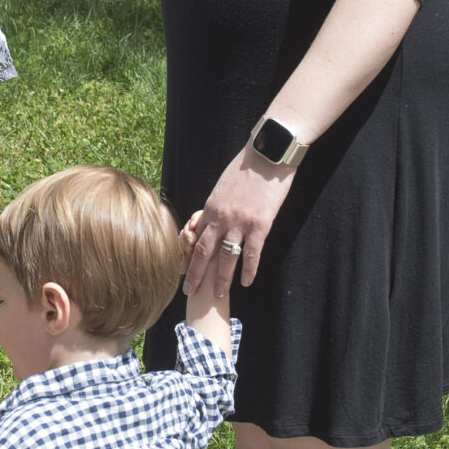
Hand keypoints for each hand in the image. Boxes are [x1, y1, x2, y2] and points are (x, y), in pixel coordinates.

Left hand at [182, 148, 296, 301]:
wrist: (267, 153)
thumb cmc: (246, 166)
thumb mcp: (223, 185)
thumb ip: (217, 205)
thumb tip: (212, 218)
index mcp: (211, 207)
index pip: (194, 238)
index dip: (187, 257)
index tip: (181, 271)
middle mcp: (221, 217)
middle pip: (204, 251)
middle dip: (196, 274)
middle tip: (189, 292)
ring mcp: (240, 222)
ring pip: (226, 257)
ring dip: (221, 279)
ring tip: (218, 295)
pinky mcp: (260, 224)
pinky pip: (252, 253)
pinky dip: (249, 270)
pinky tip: (246, 282)